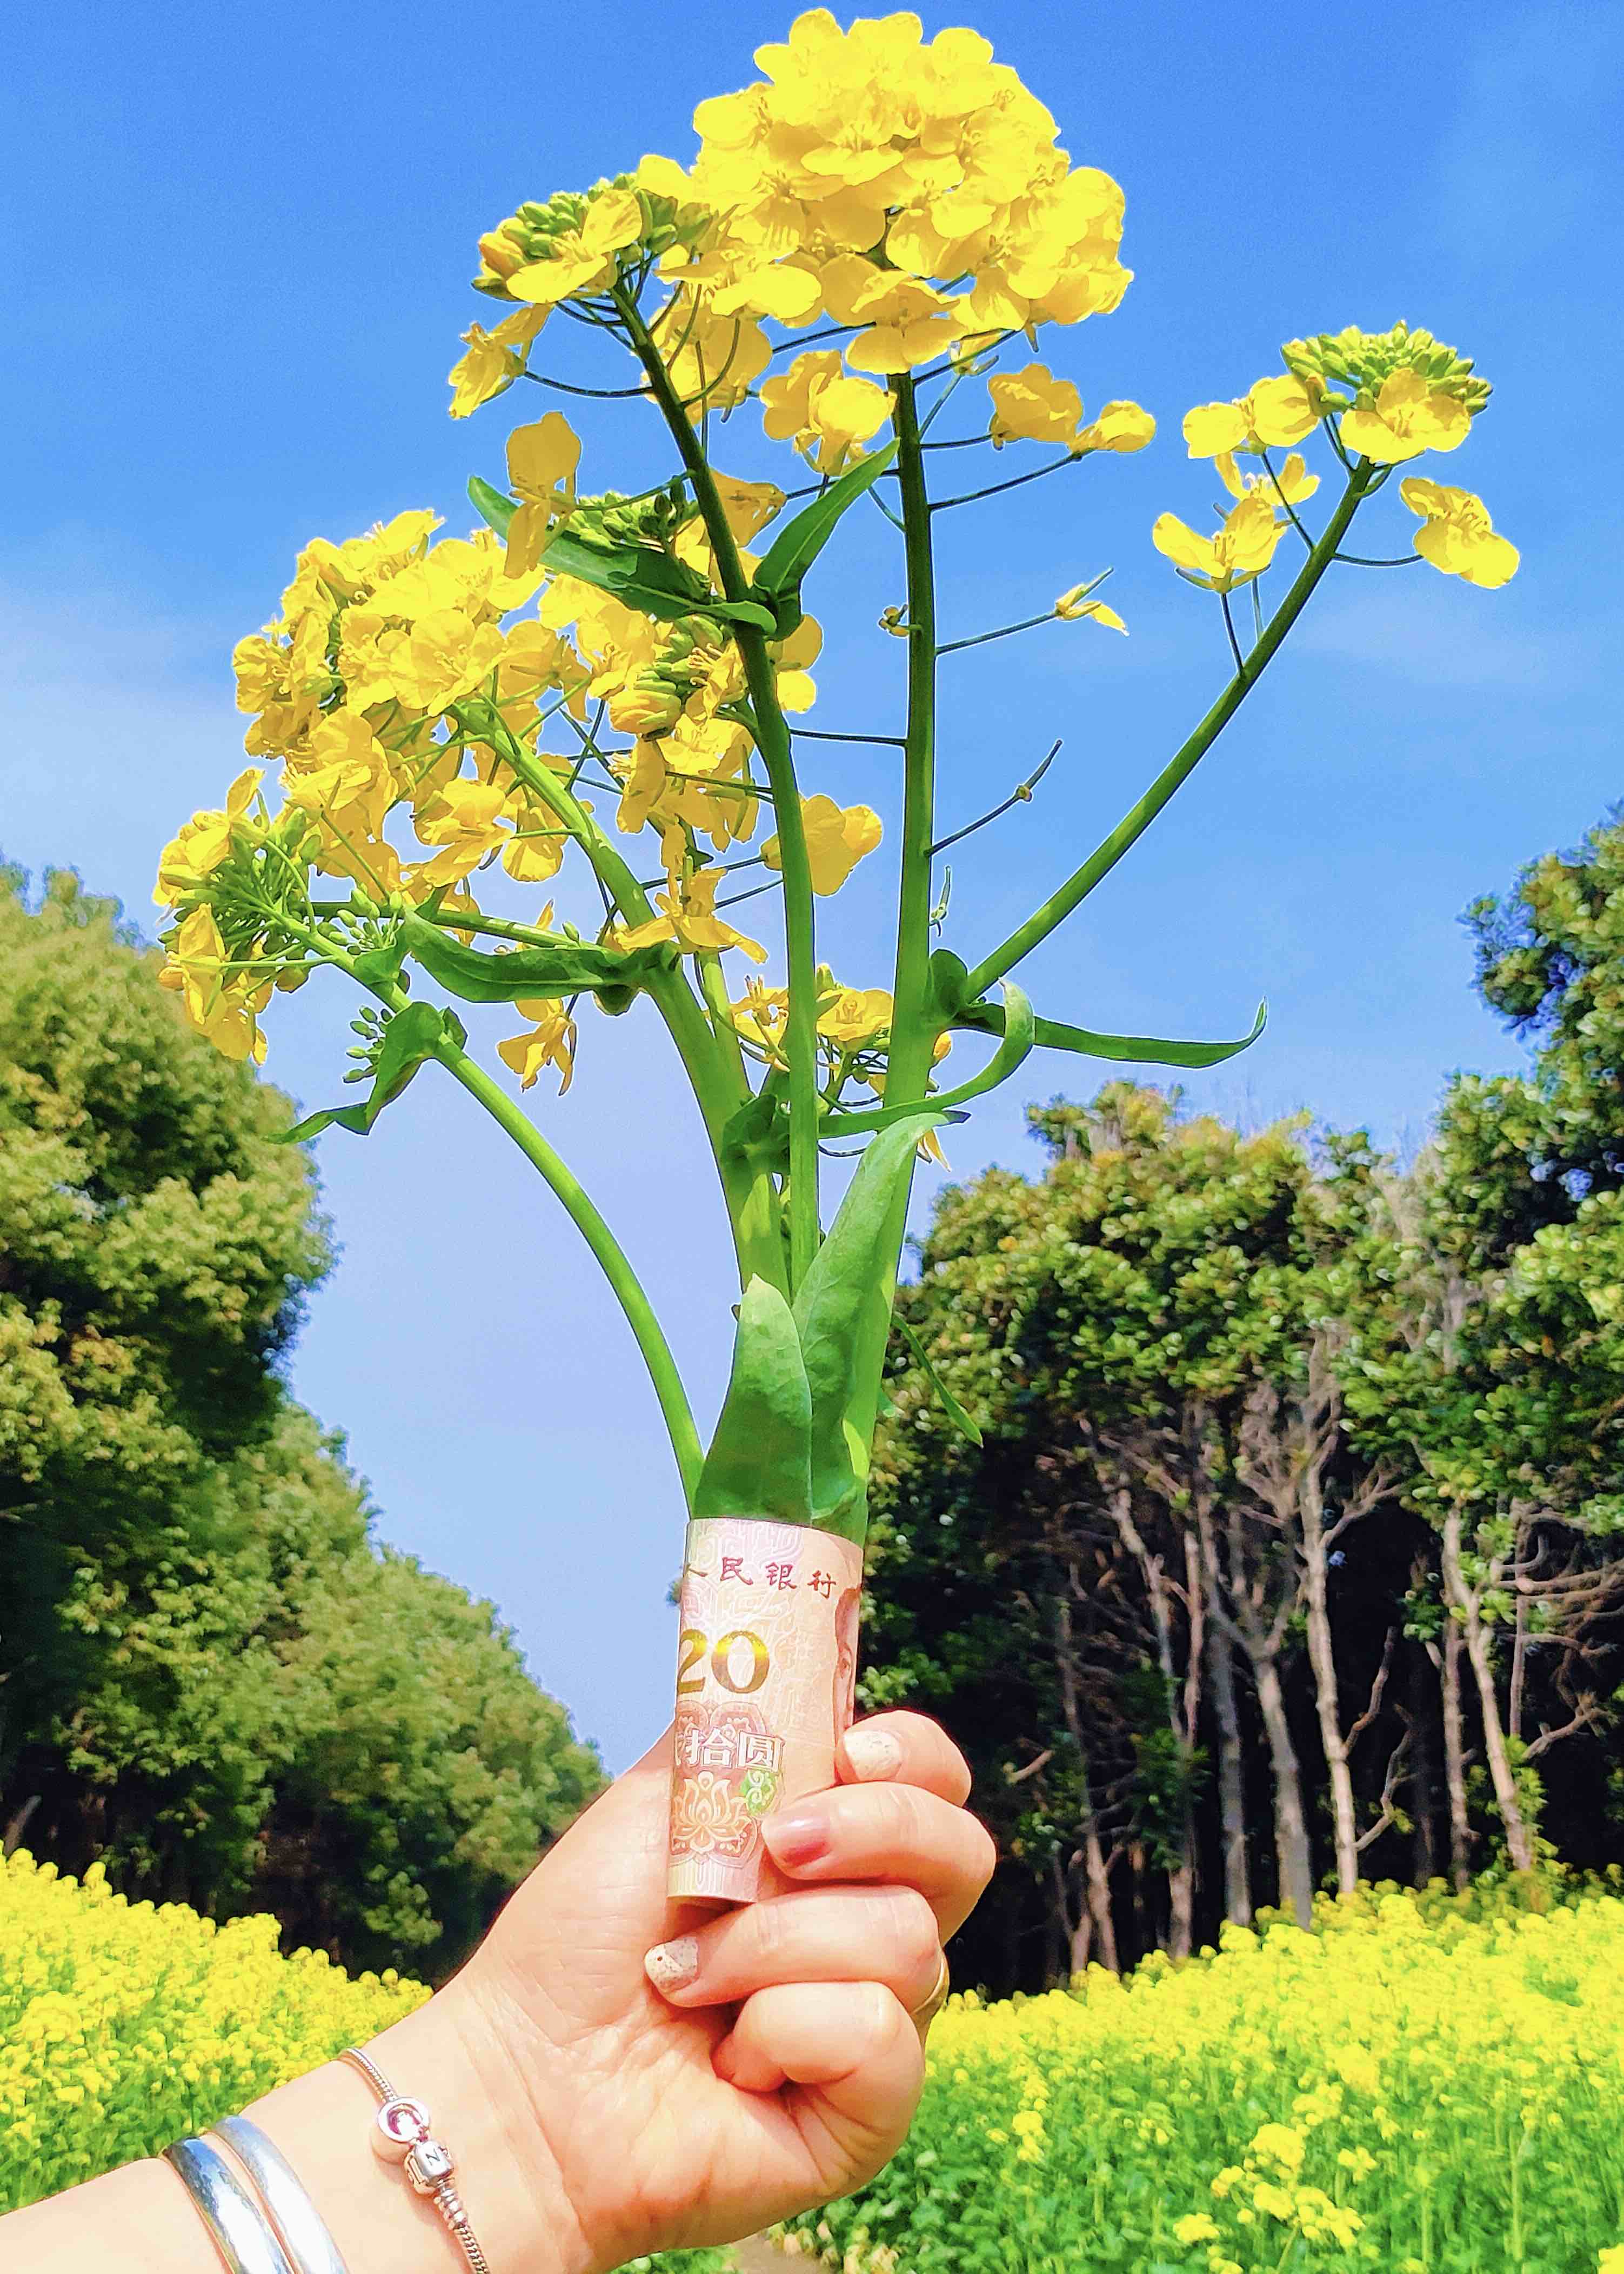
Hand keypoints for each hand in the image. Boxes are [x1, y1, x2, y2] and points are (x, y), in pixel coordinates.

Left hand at [449, 1712, 993, 2273]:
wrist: (529, 2073)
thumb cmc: (582, 1940)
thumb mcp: (660, 1799)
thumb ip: (738, 1725)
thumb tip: (772, 1642)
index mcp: (833, 1855)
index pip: (937, 1785)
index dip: (914, 1759)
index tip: (847, 1754)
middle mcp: (872, 1935)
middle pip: (964, 1853)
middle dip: (870, 1831)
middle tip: (773, 1850)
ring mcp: (878, 2026)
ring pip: (905, 1940)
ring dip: (770, 1947)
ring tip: (690, 1980)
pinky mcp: (870, 2116)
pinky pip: (879, 2035)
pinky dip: (785, 2031)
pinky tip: (731, 2064)